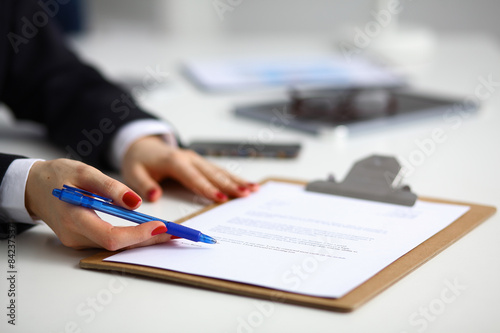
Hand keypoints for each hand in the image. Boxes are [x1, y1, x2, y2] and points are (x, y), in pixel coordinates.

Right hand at [25, 159, 170, 249]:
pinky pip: (112, 242)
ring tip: (171, 231)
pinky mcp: (83, 240)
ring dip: (144, 239)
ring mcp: (78, 241)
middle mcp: (76, 236)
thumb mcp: (84, 172)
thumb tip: (136, 202)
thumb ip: (109, 187)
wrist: (34, 186)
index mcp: (74, 219)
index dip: (138, 235)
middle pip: (118, 245)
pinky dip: (133, 237)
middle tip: (178, 232)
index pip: (112, 236)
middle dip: (149, 239)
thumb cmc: (57, 175)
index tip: (162, 226)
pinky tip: (150, 230)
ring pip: (117, 246)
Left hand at [121, 136, 258, 201]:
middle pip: (213, 173)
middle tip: (246, 194)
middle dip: (230, 184)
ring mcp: (197, 159)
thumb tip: (155, 196)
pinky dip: (234, 178)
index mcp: (174, 161)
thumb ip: (143, 184)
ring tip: (253, 189)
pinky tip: (248, 184)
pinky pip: (219, 171)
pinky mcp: (201, 163)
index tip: (221, 199)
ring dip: (237, 180)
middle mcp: (190, 158)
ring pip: (220, 171)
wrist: (142, 145)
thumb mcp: (133, 172)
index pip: (193, 177)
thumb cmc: (139, 161)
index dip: (207, 188)